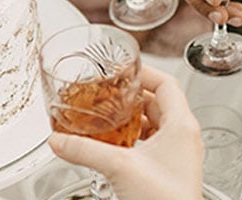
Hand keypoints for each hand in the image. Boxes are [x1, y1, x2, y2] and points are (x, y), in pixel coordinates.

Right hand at [48, 66, 202, 199]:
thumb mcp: (119, 167)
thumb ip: (84, 149)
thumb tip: (58, 140)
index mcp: (182, 126)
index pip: (166, 83)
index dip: (143, 72)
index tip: (121, 71)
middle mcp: (183, 137)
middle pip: (156, 102)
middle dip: (129, 97)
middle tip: (107, 93)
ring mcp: (177, 154)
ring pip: (153, 124)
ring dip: (129, 118)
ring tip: (107, 117)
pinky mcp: (167, 170)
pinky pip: (150, 143)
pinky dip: (130, 138)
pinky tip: (113, 144)